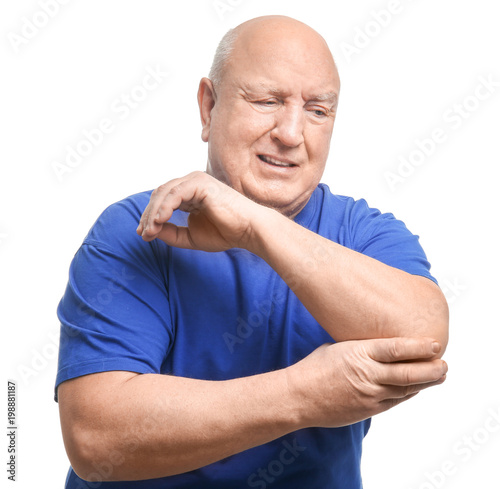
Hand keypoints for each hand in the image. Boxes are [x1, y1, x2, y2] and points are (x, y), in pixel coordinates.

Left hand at [136, 172, 264, 251]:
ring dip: (153, 213)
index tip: (144, 234)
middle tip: (143, 234)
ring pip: (164, 193)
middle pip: (159, 195)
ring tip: (149, 231)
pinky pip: (175, 194)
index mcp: (190, 193)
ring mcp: (196, 181)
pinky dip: (164, 208)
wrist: (249, 230)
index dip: (150, 216)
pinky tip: (159, 221)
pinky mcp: (200, 183)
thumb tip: (151, 231)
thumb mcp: (191, 236)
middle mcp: (191, 184)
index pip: (162, 200)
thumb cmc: (226, 232)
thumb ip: (171, 233)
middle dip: (148, 215)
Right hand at [287, 337, 447, 427]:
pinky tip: (418, 388)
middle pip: (408, 373)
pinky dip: (409, 393)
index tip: (434, 343)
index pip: (395, 349)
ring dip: (426, 382)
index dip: (418, 347)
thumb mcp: (338, 347)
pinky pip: (395, 401)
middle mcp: (368, 374)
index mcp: (358, 353)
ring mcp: (369, 395)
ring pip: (406, 389)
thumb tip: (379, 343)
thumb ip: (361, 348)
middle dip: (431, 368)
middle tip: (445, 363)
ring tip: (440, 375)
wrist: (299, 397)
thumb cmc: (315, 367)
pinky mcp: (368, 410)